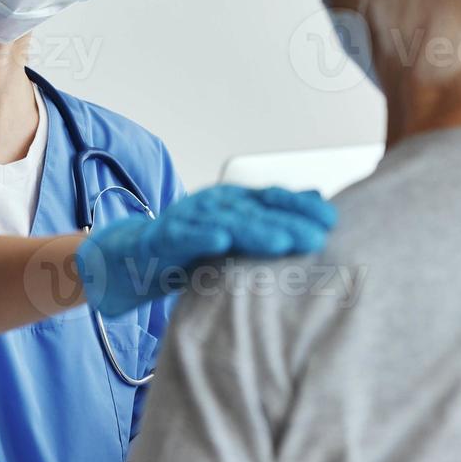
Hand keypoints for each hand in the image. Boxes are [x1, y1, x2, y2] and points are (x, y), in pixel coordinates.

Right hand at [75, 185, 337, 316]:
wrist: (127, 261)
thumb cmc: (187, 252)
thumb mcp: (235, 239)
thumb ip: (272, 222)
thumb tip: (320, 201)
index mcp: (231, 204)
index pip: (271, 199)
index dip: (300, 207)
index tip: (333, 220)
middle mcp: (211, 205)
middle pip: (255, 211)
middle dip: (288, 222)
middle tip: (319, 236)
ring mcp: (184, 220)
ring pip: (224, 222)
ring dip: (254, 230)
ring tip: (283, 241)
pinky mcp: (159, 239)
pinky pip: (181, 236)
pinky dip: (200, 236)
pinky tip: (220, 241)